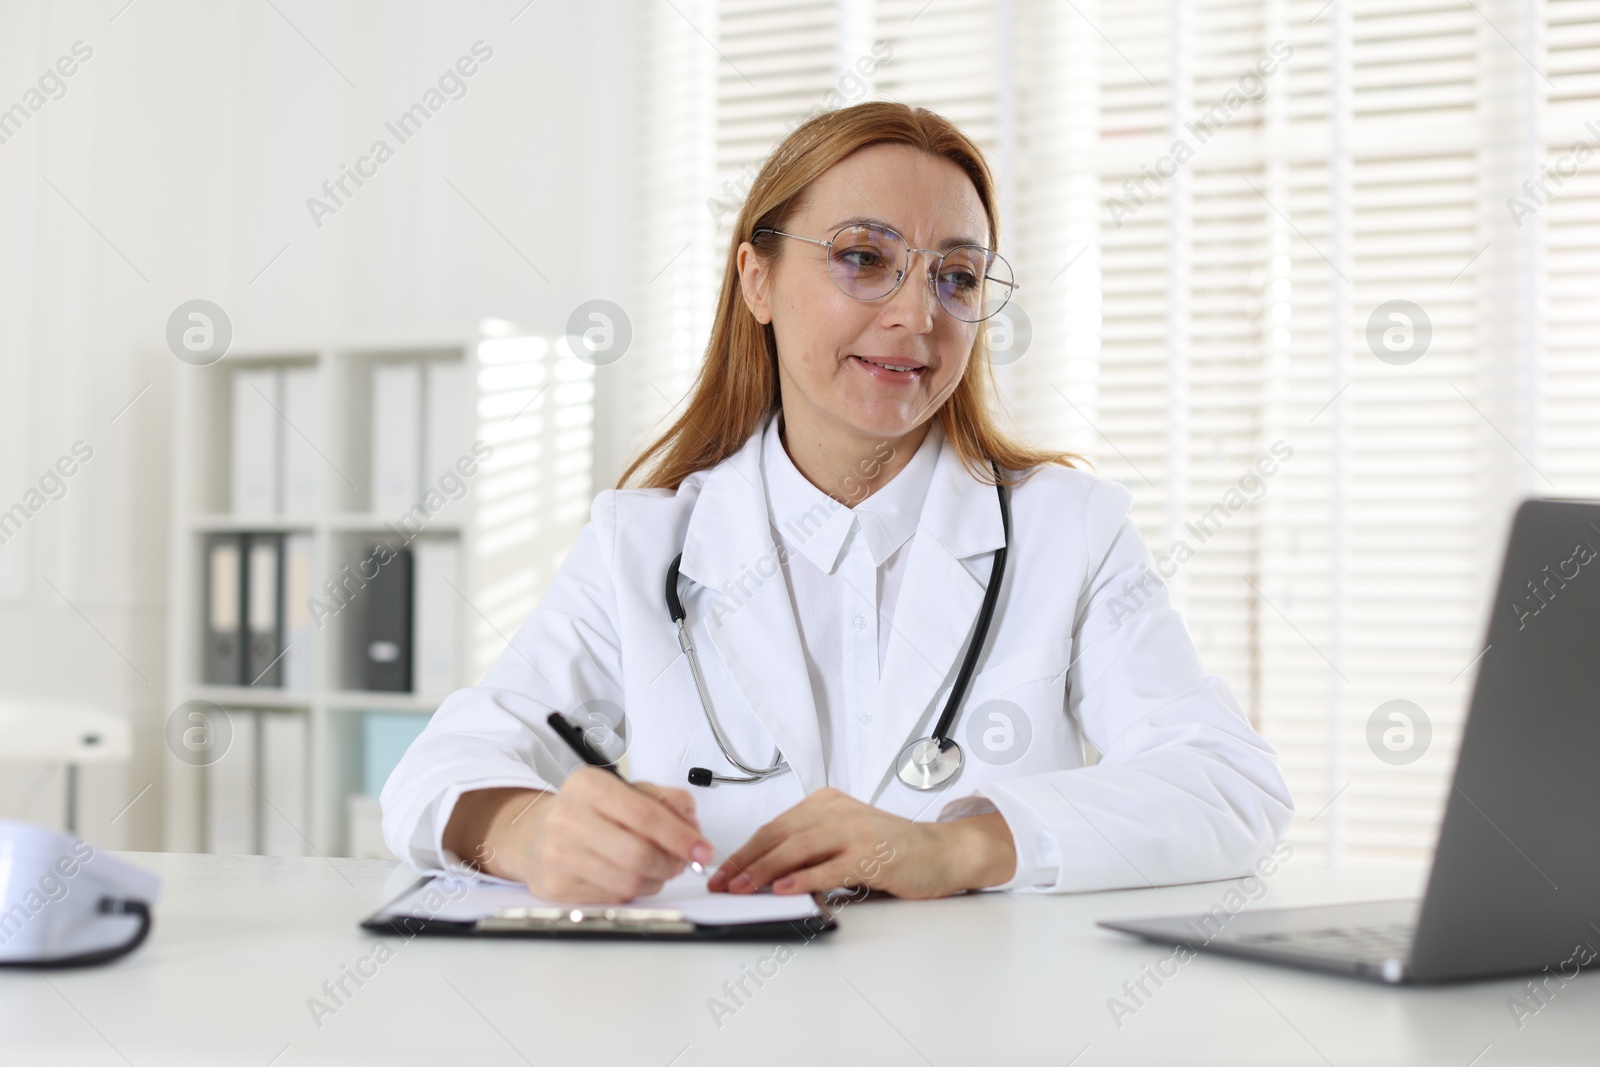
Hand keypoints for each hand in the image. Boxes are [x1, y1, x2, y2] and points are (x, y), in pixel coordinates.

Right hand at [445, 770, 714, 902]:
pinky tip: (629, 877)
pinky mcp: (556, 887)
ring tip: (657, 869)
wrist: (531, 834)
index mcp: (588, 786)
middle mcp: (568, 819)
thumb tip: (693, 826)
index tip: (702, 849)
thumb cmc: (585, 811)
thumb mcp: (622, 790)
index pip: (645, 814)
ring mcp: (558, 856)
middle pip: (638, 854)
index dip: (680, 836)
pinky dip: (632, 892)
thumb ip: (663, 800)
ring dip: (655, 880)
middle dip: (671, 863)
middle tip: (681, 862)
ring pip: (628, 882)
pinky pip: (612, 899)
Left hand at [705, 787, 1016, 898]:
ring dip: (764, 869)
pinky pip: (830, 866)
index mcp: (826, 803)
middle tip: (722, 882)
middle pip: (780, 834)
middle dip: (745, 860)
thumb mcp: (843, 840)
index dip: (744, 850)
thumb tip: (764, 877)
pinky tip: (783, 889)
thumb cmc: (892, 850)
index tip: (722, 871)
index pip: (775, 826)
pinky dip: (803, 878)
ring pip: (798, 847)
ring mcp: (855, 830)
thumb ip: (809, 852)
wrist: (941, 853)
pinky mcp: (873, 852)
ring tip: (742, 888)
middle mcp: (837, 810)